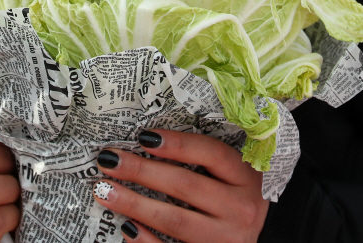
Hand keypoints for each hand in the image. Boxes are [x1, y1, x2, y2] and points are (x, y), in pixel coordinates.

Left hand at [92, 130, 268, 241]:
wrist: (264, 238)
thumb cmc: (237, 196)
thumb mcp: (232, 174)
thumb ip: (202, 159)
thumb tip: (147, 142)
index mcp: (243, 177)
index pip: (211, 153)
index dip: (177, 144)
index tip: (143, 137)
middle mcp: (239, 208)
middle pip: (185, 185)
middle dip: (142, 171)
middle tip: (110, 160)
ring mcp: (227, 238)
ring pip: (176, 220)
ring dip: (136, 204)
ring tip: (105, 191)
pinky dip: (148, 241)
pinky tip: (126, 227)